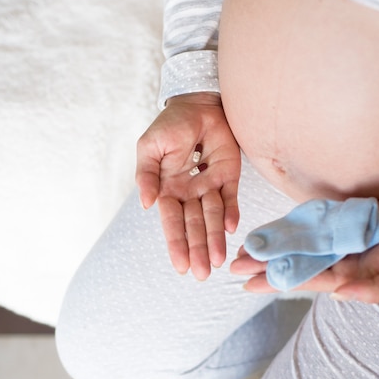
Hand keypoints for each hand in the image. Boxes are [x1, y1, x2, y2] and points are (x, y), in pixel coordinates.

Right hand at [136, 93, 240, 279]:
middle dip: (197, 249)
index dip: (176, 243)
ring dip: (215, 238)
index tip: (180, 266)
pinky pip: (231, 198)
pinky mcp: (229, 175)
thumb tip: (146, 204)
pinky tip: (232, 228)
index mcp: (168, 188)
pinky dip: (231, 213)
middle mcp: (189, 192)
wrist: (197, 103)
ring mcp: (210, 185)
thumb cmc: (170, 125)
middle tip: (202, 274)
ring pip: (213, 217)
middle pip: (194, 225)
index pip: (172, 221)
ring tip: (217, 261)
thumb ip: (146, 175)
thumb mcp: (150, 148)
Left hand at [230, 199, 378, 302]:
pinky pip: (310, 222)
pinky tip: (269, 230)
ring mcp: (336, 236)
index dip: (278, 280)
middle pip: (294, 262)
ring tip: (243, 250)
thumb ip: (373, 288)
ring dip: (271, 247)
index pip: (307, 278)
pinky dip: (289, 226)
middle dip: (265, 266)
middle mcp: (337, 257)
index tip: (250, 284)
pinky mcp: (339, 217)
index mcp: (348, 274)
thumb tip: (340, 294)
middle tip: (233, 267)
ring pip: (297, 243)